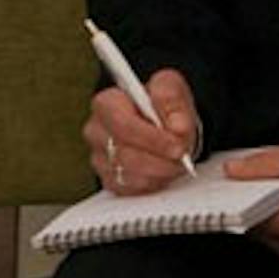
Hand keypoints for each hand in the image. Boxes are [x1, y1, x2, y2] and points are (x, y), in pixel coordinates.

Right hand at [82, 67, 200, 196]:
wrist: (160, 124)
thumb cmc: (160, 105)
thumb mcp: (171, 88)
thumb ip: (173, 100)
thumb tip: (176, 127)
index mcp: (106, 103)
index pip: (123, 124)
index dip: (152, 139)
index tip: (177, 145)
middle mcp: (97, 131)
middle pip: (126, 153)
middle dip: (160, 159)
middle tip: (182, 156)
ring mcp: (99, 158)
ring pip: (130, 174)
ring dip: (159, 172)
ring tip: (175, 162)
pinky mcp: (108, 179)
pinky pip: (131, 189)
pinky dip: (152, 183)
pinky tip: (163, 171)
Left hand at [232, 141, 278, 258]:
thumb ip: (262, 163)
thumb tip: (232, 170)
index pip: (238, 215)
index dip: (226, 196)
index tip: (218, 183)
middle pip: (246, 221)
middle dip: (241, 198)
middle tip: (242, 176)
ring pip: (257, 225)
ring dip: (255, 205)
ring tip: (266, 183)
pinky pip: (271, 229)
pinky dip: (269, 212)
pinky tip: (277, 193)